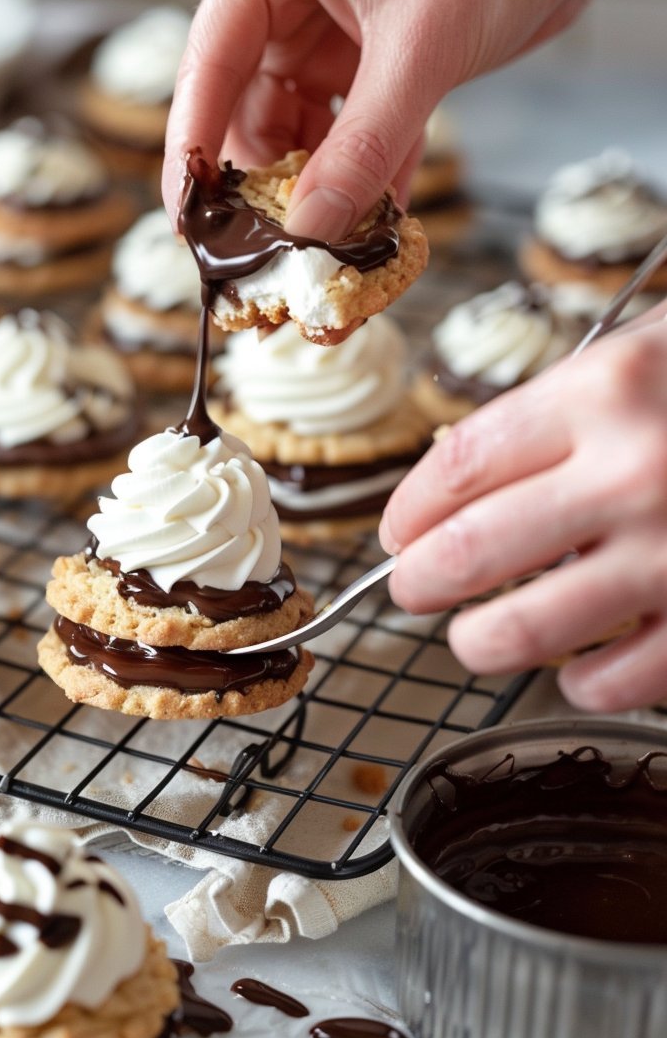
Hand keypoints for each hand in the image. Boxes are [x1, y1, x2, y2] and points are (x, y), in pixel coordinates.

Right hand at [163, 0, 666, 239]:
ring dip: (317, 198)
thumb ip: (360, 149)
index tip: (188, 221)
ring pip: (294, 142)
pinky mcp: (361, 74)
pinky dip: (360, 187)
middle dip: (267, 189)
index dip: (192, 151)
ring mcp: (320, 41)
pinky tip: (372, 235)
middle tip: (275, 258)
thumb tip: (308, 231)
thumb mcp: (418, 53)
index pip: (206, 68)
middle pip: (246, 116)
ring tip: (332, 255)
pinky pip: (344, 146)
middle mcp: (281, 2)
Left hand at [378, 309, 666, 711]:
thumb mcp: (650, 354)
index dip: (408, 510)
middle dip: (417, 583)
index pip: (458, 465)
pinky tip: (575, 667)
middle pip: (470, 552)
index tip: (397, 532)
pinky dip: (577, 683)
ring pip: (523, 630)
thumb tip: (459, 482)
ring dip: (479, 643)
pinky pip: (613, 682)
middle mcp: (635, 471)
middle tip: (411, 590)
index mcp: (606, 389)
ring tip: (474, 639)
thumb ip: (560, 410)